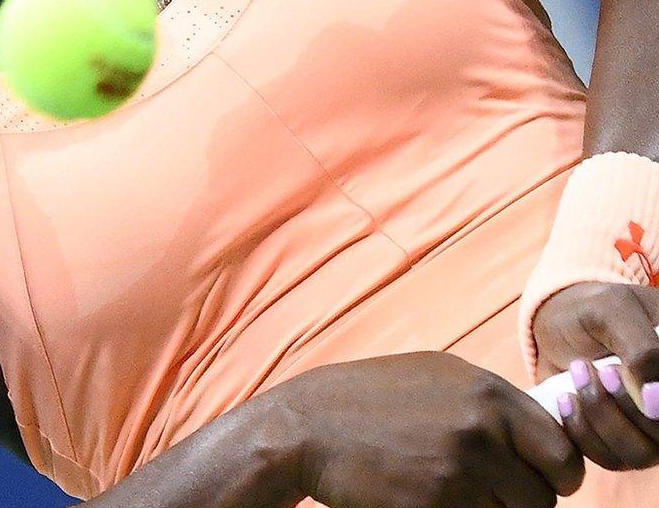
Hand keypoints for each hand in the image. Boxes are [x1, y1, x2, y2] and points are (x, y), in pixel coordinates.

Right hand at [271, 352, 582, 507]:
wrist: (306, 427)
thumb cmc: (369, 399)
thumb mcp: (436, 375)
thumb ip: (493, 402)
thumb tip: (544, 430)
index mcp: (489, 396)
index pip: (565, 455)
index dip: (556, 475)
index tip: (539, 479)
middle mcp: (481, 432)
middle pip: (542, 497)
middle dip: (520, 502)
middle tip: (487, 492)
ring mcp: (457, 473)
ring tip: (449, 492)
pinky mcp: (434, 507)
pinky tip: (427, 500)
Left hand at [533, 281, 658, 468]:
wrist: (558, 320)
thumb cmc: (592, 309)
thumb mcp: (615, 310)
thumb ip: (642, 351)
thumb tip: (655, 402)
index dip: (653, 401)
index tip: (612, 371)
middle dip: (625, 406)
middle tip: (595, 370)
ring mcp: (649, 429)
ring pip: (641, 455)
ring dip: (602, 418)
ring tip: (578, 375)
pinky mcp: (618, 441)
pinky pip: (610, 459)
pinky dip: (582, 431)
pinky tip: (566, 398)